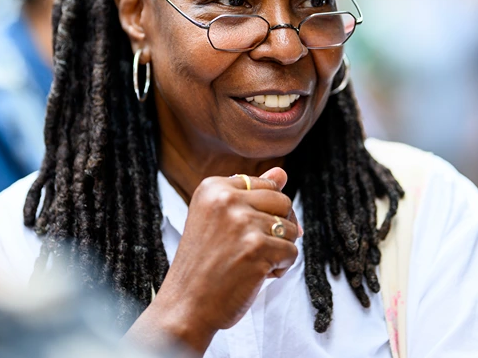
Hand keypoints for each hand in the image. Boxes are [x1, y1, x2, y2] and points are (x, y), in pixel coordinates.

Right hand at [136, 167, 300, 352]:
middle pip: (283, 202)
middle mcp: (226, 198)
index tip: (242, 233)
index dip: (264, 214)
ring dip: (278, 251)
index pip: (266, 186)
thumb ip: (250, 193)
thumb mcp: (219, 219)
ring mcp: (242, 222)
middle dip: (278, 229)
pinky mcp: (257, 248)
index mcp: (213, 186)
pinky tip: (256, 275)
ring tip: (251, 263)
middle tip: (253, 249)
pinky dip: (280, 268)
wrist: (185, 305)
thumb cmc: (204, 264)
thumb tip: (282, 172)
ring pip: (292, 229)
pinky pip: (292, 253)